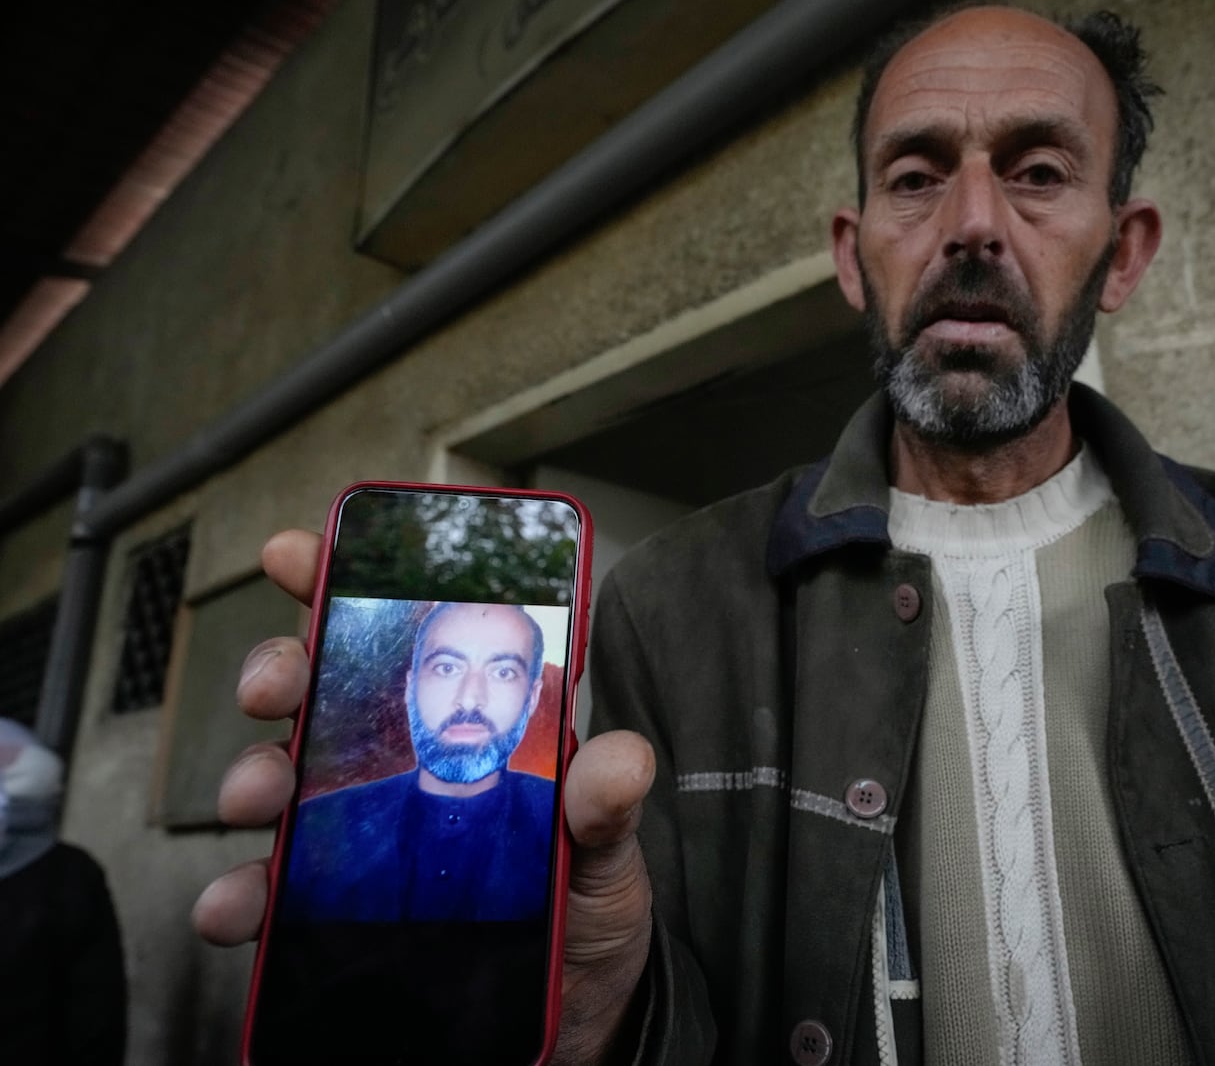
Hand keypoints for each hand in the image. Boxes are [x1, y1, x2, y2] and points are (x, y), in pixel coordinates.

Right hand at [191, 530, 655, 1063]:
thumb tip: (619, 760)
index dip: (347, 585)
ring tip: (257, 798)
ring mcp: (362, 839)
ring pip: (282, 787)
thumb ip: (606, 804)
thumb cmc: (588, 912)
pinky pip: (271, 895)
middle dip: (281, 671)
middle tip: (276, 685)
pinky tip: (240, 903)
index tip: (302, 553)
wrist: (576, 1017)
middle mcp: (404, 772)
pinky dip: (241, 894)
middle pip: (322, 699)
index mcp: (470, 731)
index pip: (405, 640)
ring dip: (253, 778)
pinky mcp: (335, 911)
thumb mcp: (609, 851)